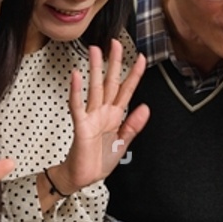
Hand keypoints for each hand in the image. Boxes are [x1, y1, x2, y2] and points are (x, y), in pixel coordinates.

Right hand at [55, 40, 150, 189]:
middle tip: (115, 43)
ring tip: (95, 51)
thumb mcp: (123, 142)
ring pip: (94, 88)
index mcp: (115, 115)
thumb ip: (134, 125)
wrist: (84, 177)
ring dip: (94, 69)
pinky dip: (76, 91)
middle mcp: (103, 112)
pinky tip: (76, 76)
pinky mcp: (81, 125)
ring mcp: (91, 117)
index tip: (141, 58)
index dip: (134, 74)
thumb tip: (146, 107)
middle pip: (110, 82)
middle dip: (113, 63)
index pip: (127, 90)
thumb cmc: (99, 161)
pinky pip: (77, 105)